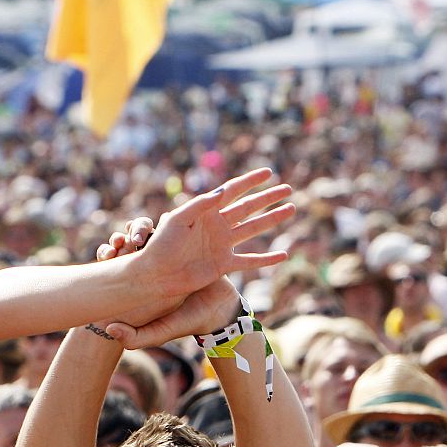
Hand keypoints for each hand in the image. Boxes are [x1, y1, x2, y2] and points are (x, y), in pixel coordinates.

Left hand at [96, 217, 245, 348]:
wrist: (219, 313)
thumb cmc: (186, 323)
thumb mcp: (158, 333)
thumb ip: (134, 338)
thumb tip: (109, 330)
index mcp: (139, 281)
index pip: (114, 263)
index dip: (107, 254)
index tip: (107, 253)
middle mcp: (151, 264)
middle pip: (127, 243)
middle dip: (120, 238)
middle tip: (121, 241)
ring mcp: (170, 252)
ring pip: (147, 231)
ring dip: (139, 228)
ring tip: (138, 236)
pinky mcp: (189, 244)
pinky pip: (173, 227)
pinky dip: (166, 222)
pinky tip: (164, 224)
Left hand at [132, 169, 292, 301]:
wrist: (155, 274)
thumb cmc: (161, 244)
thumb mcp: (178, 219)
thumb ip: (200, 205)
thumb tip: (223, 190)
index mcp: (205, 212)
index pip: (231, 192)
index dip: (249, 181)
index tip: (268, 172)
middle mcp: (216, 226)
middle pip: (247, 208)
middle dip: (267, 198)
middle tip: (287, 188)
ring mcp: (221, 245)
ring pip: (253, 229)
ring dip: (271, 219)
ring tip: (290, 209)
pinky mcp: (223, 264)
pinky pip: (249, 260)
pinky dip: (266, 259)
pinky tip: (283, 254)